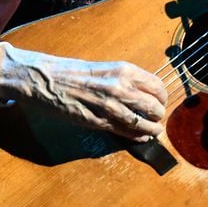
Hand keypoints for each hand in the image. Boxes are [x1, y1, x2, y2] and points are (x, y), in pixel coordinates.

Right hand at [0, 43, 167, 141]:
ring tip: (154, 131)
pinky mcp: (98, 122)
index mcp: (124, 70)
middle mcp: (121, 87)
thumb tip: (142, 92)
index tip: (160, 101)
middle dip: (159, 115)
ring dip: (152, 129)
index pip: (157, 86)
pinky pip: (126, 133)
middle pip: (155, 106)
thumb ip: (124, 80)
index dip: (161, 97)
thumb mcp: (105, 68)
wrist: (46, 80)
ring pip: (144, 123)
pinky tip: (140, 137)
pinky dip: (137, 137)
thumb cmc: (72, 72)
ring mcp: (110, 106)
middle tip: (157, 118)